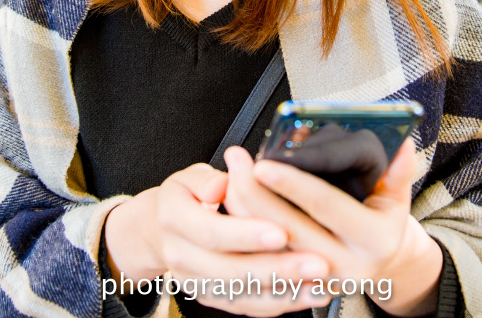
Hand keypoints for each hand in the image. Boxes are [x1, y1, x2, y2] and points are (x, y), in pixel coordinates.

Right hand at [104, 163, 329, 316]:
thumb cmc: (186, 196)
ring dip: (285, 293)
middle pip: (230, 271)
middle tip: (318, 263)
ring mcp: (194, 282)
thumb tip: (221, 183)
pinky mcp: (210, 298)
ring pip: (242, 294)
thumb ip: (206, 178)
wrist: (159, 230)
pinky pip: (246, 306)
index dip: (247, 234)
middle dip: (278, 270)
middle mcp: (180, 255)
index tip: (282, 230)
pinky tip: (308, 295)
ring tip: (322, 284)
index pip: (212, 231)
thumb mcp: (188, 176)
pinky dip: (279, 303)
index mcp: (173, 218)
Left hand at [224, 140, 441, 316]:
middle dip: (256, 193)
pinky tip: (232, 200)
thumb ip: (398, 171)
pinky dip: (244, 228)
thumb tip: (403, 142)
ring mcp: (318, 281)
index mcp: (373, 239)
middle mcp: (345, 265)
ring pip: (267, 246)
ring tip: (231, 172)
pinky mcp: (297, 286)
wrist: (383, 266)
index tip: (263, 163)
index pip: (326, 207)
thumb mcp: (396, 199)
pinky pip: (261, 257)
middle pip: (288, 229)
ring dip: (243, 208)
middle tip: (237, 160)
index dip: (293, 184)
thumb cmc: (383, 223)